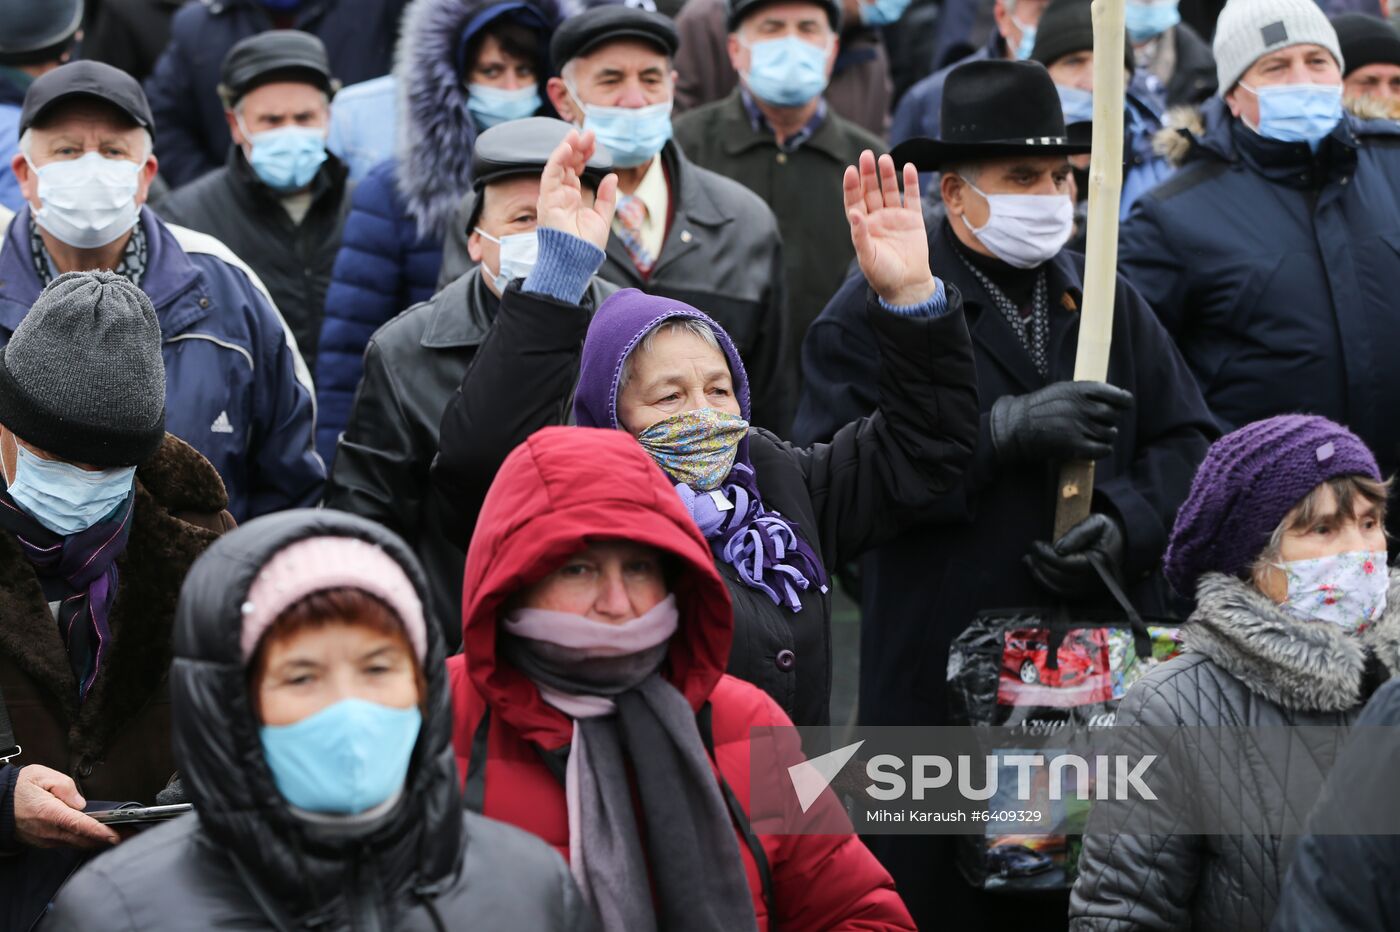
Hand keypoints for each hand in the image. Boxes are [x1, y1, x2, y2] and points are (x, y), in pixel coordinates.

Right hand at [13, 764, 118, 848]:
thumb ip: (65, 787)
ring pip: (77, 843)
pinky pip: (69, 843)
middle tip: (131, 834)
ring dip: (98, 841)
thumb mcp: (42, 775)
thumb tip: (81, 802)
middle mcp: (47, 830)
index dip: (99, 831)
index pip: (79, 825)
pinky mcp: (45, 842)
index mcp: (48, 813)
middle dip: (108, 838)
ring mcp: (45, 839)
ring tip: (122, 834)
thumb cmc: (19, 787)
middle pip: (83, 839)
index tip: (116, 835)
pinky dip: (85, 840)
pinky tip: (99, 836)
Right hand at [537, 129, 618, 250]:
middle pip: (567, 164)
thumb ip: (606, 198)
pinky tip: (567, 147)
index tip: (594, 143)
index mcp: (571, 198)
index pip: (575, 170)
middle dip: (577, 147)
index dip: (584, 155)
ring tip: (579, 135)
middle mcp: (560, 195)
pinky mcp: (547, 200)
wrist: (576, 262)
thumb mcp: (602, 218)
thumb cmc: (586, 247)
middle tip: (589, 134)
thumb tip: (612, 177)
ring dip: (567, 148)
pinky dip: (558, 159)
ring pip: (558, 166)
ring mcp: (552, 196)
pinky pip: (550, 174)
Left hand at [844, 150, 936, 306]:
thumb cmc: (882, 274)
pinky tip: (908, 168)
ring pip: (889, 190)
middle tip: (867, 155)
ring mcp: (895, 216)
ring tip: (884, 159)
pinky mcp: (913, 219)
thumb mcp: (868, 256)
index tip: (850, 170)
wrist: (907, 285)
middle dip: (868, 174)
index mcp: (862, 226)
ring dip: (886, 175)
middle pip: (871, 191)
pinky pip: (910, 197)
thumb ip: (860, 235)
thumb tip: (854, 213)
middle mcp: (877, 218)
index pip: (854, 201)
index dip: (852, 186)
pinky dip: (910, 183)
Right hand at [989, 381, 1133, 463]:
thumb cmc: (1037, 408)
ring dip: (1106, 437)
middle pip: (1112, 415)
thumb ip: (1083, 392)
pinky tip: (1097, 449)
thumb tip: (1109, 397)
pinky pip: (1103, 450)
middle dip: (1110, 420)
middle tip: (1100, 424)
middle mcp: (1082, 407)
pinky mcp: (1075, 445)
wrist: (1015, 426)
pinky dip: (1103, 451)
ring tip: (1095, 437)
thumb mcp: (1060, 390)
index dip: (1124, 400)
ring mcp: (1079, 426)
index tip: (1126, 404)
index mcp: (1078, 390)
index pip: (1113, 393)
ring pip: (1110, 433)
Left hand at [1026, 513, 1125, 598]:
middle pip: (1060, 579)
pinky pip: (1063, 593)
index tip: (1034, 545)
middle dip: (1040, 566)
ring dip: (1040, 576)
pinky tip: (1037, 572)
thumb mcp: (1096, 523)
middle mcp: (1095, 580)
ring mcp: (1091, 589)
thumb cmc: (1107, 530)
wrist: (1123, 542)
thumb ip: (1078, 533)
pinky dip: (1047, 584)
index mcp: (1099, 563)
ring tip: (1028, 561)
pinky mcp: (1086, 593)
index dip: (1046, 556)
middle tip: (1029, 554)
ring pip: (1059, 589)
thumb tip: (1057, 549)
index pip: (1066, 564)